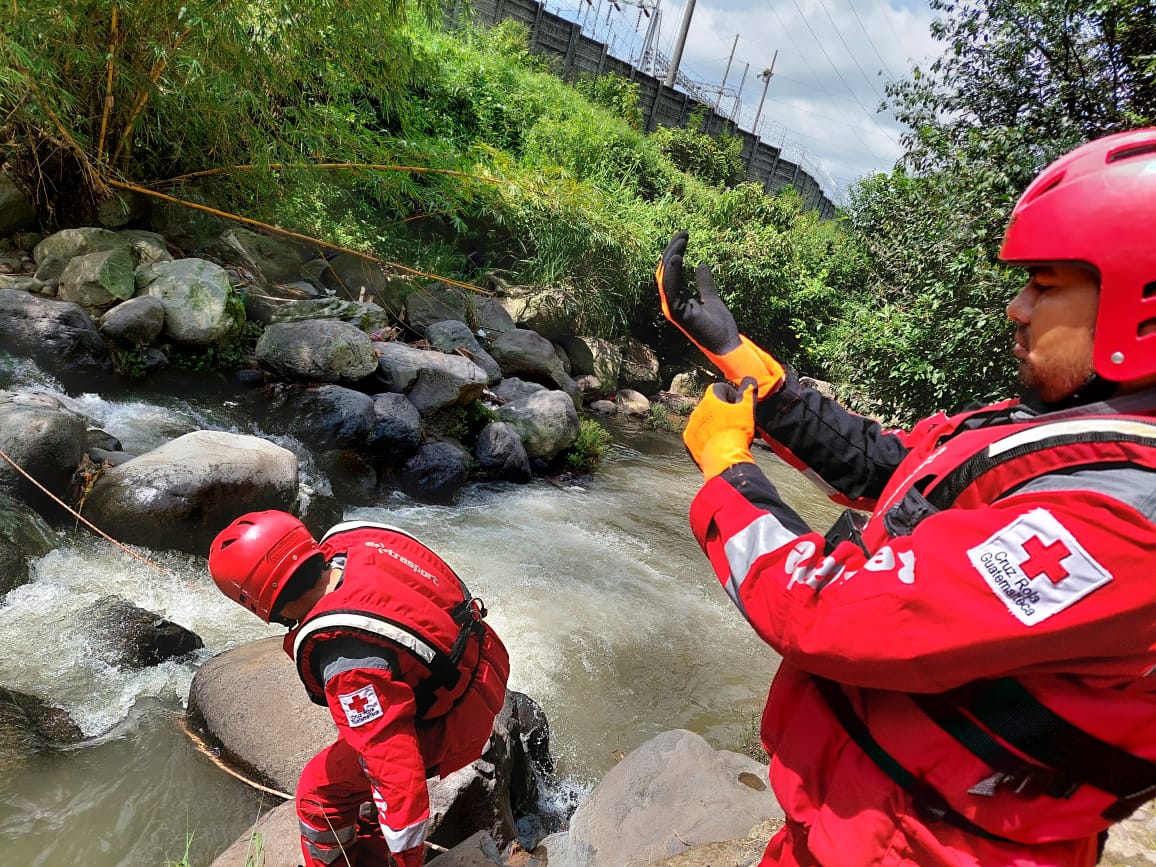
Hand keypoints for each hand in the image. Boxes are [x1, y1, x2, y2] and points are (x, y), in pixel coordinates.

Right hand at [656, 231, 785, 398]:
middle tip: (684, 233)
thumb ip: (704, 282)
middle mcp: (672, 303)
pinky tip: (677, 258)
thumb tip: (700, 264)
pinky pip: (670, 289)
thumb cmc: (720, 326)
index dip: (675, 251)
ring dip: (671, 257)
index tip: (685, 235)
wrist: (726, 344)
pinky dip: (671, 273)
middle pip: (665, 271)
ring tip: (680, 241)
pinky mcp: (678, 313)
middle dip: (672, 249)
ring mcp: (672, 308)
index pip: (671, 271)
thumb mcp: (712, 297)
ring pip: (665, 277)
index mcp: (678, 299)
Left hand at [683, 377, 756, 479]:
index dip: (730, 395)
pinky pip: (696, 434)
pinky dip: (705, 437)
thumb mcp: (747, 409)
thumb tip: (749, 381)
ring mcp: (692, 425)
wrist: (724, 458)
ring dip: (713, 424)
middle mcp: (698, 409)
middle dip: (721, 411)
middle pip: (710, 405)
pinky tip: (716, 443)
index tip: (737, 405)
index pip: (719, 388)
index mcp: (711, 399)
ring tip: (726, 435)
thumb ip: (747, 393)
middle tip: (734, 422)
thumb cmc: (737, 432)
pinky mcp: (689, 440)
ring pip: (703, 420)